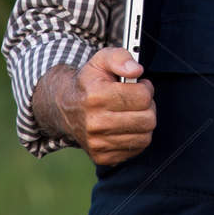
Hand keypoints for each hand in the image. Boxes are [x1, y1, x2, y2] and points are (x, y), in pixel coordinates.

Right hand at [45, 48, 155, 165]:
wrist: (65, 107)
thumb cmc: (89, 82)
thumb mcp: (101, 60)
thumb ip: (120, 58)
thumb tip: (136, 70)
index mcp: (96, 96)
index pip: (142, 97)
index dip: (146, 88)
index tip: (139, 86)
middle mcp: (94, 123)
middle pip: (147, 119)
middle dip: (148, 107)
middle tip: (138, 100)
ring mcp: (97, 142)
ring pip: (145, 137)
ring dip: (144, 122)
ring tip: (132, 112)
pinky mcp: (101, 156)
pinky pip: (136, 149)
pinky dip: (136, 137)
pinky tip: (126, 126)